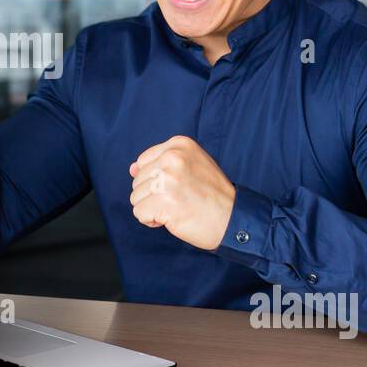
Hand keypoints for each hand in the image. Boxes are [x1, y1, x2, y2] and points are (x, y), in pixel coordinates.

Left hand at [129, 136, 235, 250]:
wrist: (234, 219)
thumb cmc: (212, 195)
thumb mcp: (191, 166)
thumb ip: (161, 164)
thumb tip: (132, 168)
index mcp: (179, 144)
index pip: (143, 162)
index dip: (156, 181)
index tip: (179, 186)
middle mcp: (172, 157)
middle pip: (137, 180)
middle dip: (154, 196)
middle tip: (181, 199)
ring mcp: (168, 179)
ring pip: (136, 197)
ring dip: (153, 208)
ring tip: (178, 208)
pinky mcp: (164, 201)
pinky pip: (139, 213)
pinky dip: (152, 221)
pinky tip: (173, 218)